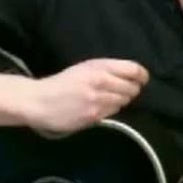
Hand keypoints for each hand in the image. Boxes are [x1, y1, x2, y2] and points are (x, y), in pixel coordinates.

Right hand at [22, 58, 148, 134]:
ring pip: (124, 101)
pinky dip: (111, 109)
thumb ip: (105, 70)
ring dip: (121, 100)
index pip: (133, 70)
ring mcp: (98, 100)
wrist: (40, 101)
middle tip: (126, 90)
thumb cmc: (61, 83)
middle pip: (132, 88)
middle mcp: (101, 81)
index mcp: (98, 66)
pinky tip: (101, 106)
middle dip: (132, 89)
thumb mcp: (83, 68)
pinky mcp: (94, 115)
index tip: (142, 78)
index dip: (142, 75)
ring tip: (110, 98)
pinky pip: (113, 111)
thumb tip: (130, 77)